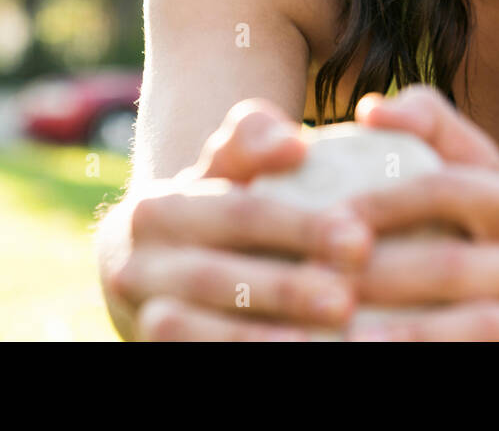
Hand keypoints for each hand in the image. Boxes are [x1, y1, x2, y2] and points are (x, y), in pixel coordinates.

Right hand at [98, 98, 372, 340]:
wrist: (148, 276)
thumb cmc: (210, 210)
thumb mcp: (221, 169)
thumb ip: (251, 142)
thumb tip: (293, 143)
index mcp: (158, 210)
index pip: (238, 214)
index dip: (298, 227)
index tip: (360, 238)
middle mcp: (138, 267)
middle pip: (215, 279)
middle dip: (283, 289)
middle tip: (346, 299)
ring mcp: (141, 317)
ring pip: (192, 332)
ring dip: (259, 338)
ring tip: (320, 341)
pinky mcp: (152, 351)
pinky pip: (194, 356)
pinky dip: (246, 357)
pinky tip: (303, 354)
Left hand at [342, 85, 498, 340]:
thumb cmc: (498, 214)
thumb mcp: (480, 165)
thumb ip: (429, 123)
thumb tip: (370, 111)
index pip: (448, 191)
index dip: (386, 203)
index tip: (327, 217)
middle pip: (451, 266)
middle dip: (379, 275)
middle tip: (313, 280)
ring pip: (474, 329)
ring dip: (406, 336)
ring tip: (346, 338)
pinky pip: (477, 359)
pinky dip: (424, 357)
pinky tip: (369, 356)